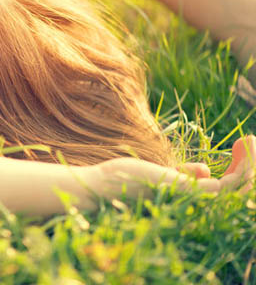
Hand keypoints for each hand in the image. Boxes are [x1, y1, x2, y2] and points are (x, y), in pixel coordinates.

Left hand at [94, 135, 255, 198]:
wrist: (104, 184)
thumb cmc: (127, 178)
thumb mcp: (163, 173)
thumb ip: (184, 175)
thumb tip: (203, 169)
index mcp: (191, 200)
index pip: (228, 192)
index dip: (241, 170)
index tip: (240, 146)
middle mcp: (195, 204)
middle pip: (239, 192)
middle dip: (250, 166)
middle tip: (250, 141)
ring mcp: (193, 200)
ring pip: (240, 188)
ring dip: (251, 164)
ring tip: (250, 141)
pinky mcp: (188, 191)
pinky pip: (230, 184)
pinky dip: (243, 166)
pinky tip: (243, 146)